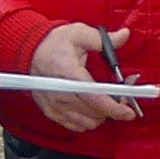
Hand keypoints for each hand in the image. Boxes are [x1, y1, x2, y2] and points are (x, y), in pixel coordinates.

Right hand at [27, 23, 147, 132]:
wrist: (30, 51)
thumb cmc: (55, 43)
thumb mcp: (79, 33)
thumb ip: (104, 39)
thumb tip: (124, 35)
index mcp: (68, 72)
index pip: (94, 97)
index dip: (114, 108)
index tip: (129, 112)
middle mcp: (60, 93)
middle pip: (94, 113)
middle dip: (113, 107)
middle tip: (120, 95)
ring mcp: (55, 105)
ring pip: (88, 122)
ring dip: (101, 114)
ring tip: (104, 99)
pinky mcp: (52, 112)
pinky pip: (77, 126)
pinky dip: (88, 119)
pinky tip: (90, 106)